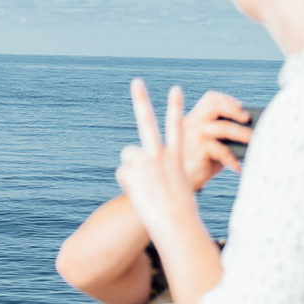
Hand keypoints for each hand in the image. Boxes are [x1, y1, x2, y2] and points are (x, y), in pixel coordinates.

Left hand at [116, 80, 201, 243]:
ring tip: (143, 185)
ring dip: (132, 168)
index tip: (175, 89)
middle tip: (137, 81)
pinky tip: (139, 193)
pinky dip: (128, 184)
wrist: (174, 221)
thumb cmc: (179, 211)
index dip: (175, 107)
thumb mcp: (180, 188)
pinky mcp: (131, 171)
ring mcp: (145, 161)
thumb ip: (166, 174)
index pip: (176, 126)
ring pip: (128, 154)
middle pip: (148, 122)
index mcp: (175, 157)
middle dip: (142, 99)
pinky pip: (123, 174)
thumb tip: (154, 175)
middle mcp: (159, 154)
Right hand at [180, 91, 251, 189]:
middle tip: (247, 118)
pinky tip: (237, 167)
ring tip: (252, 139)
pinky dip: (232, 159)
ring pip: (223, 127)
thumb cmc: (196, 165)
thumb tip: (248, 133)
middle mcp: (191, 124)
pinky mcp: (199, 149)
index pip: (209, 100)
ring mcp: (194, 135)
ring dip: (241, 133)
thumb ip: (222, 138)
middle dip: (233, 109)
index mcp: (192, 120)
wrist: (176, 183)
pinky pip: (222, 150)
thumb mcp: (207, 146)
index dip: (226, 100)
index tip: (240, 106)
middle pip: (214, 106)